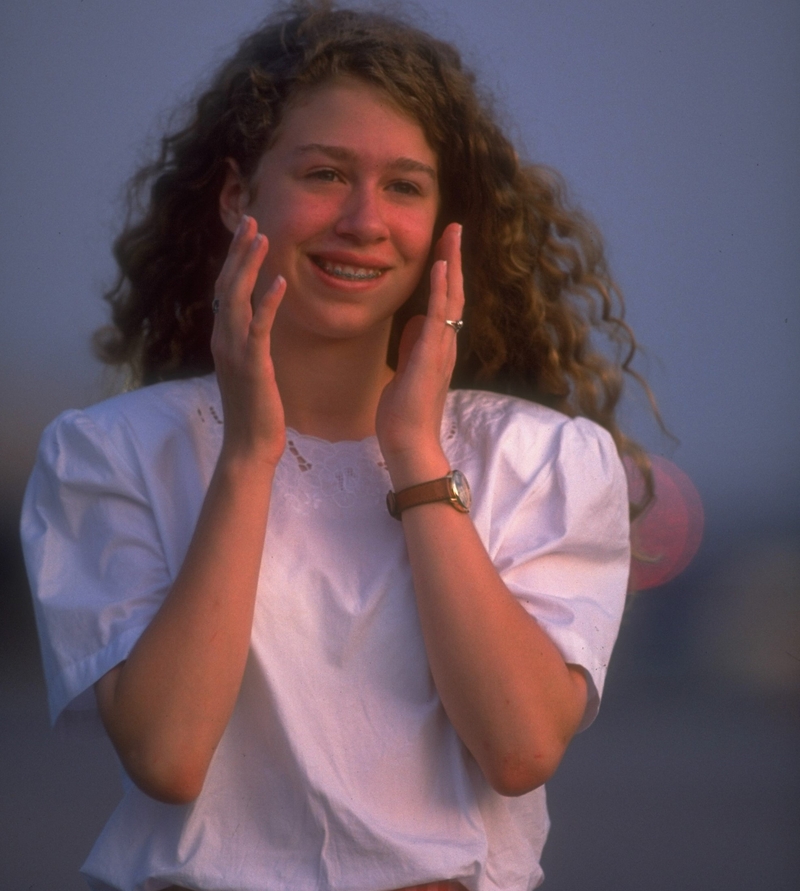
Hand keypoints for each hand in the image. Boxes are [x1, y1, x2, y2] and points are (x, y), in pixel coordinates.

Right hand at [211, 215, 286, 465]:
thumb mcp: (250, 370)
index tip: (248, 234)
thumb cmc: (255, 410)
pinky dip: (268, 302)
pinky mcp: (252, 364)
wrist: (250, 445)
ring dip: (249, 265)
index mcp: (223, 339)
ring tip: (264, 237)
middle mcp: (223, 339)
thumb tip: (254, 326)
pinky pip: (259, 326)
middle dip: (239, 250)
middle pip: (226, 284)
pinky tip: (280, 281)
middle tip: (252, 220)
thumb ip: (248, 344)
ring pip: (237, 298)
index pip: (225, 290)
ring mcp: (234, 351)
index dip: (234, 260)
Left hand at [376, 222, 463, 487]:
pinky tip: (441, 267)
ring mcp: (441, 348)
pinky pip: (439, 316)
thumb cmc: (404, 413)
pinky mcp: (431, 356)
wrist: (408, 442)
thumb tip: (414, 322)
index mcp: (439, 345)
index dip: (447, 271)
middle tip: (454, 226)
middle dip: (454, 257)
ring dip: (452, 263)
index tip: (444, 244)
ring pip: (451, 297)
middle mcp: (446, 343)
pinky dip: (441, 290)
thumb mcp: (405, 370)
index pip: (446, 300)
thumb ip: (412, 345)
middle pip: (454, 291)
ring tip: (452, 233)